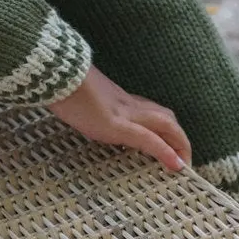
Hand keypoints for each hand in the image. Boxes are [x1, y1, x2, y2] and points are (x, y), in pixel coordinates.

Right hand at [47, 66, 190, 173]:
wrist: (53, 73)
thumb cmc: (59, 84)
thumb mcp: (74, 99)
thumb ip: (84, 106)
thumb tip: (77, 111)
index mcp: (117, 99)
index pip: (148, 111)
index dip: (162, 127)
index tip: (168, 144)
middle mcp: (126, 104)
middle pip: (165, 117)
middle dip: (179, 138)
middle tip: (185, 159)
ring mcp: (123, 113)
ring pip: (166, 124)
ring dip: (180, 144)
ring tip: (185, 164)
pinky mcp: (116, 125)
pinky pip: (148, 139)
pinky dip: (165, 152)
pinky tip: (177, 165)